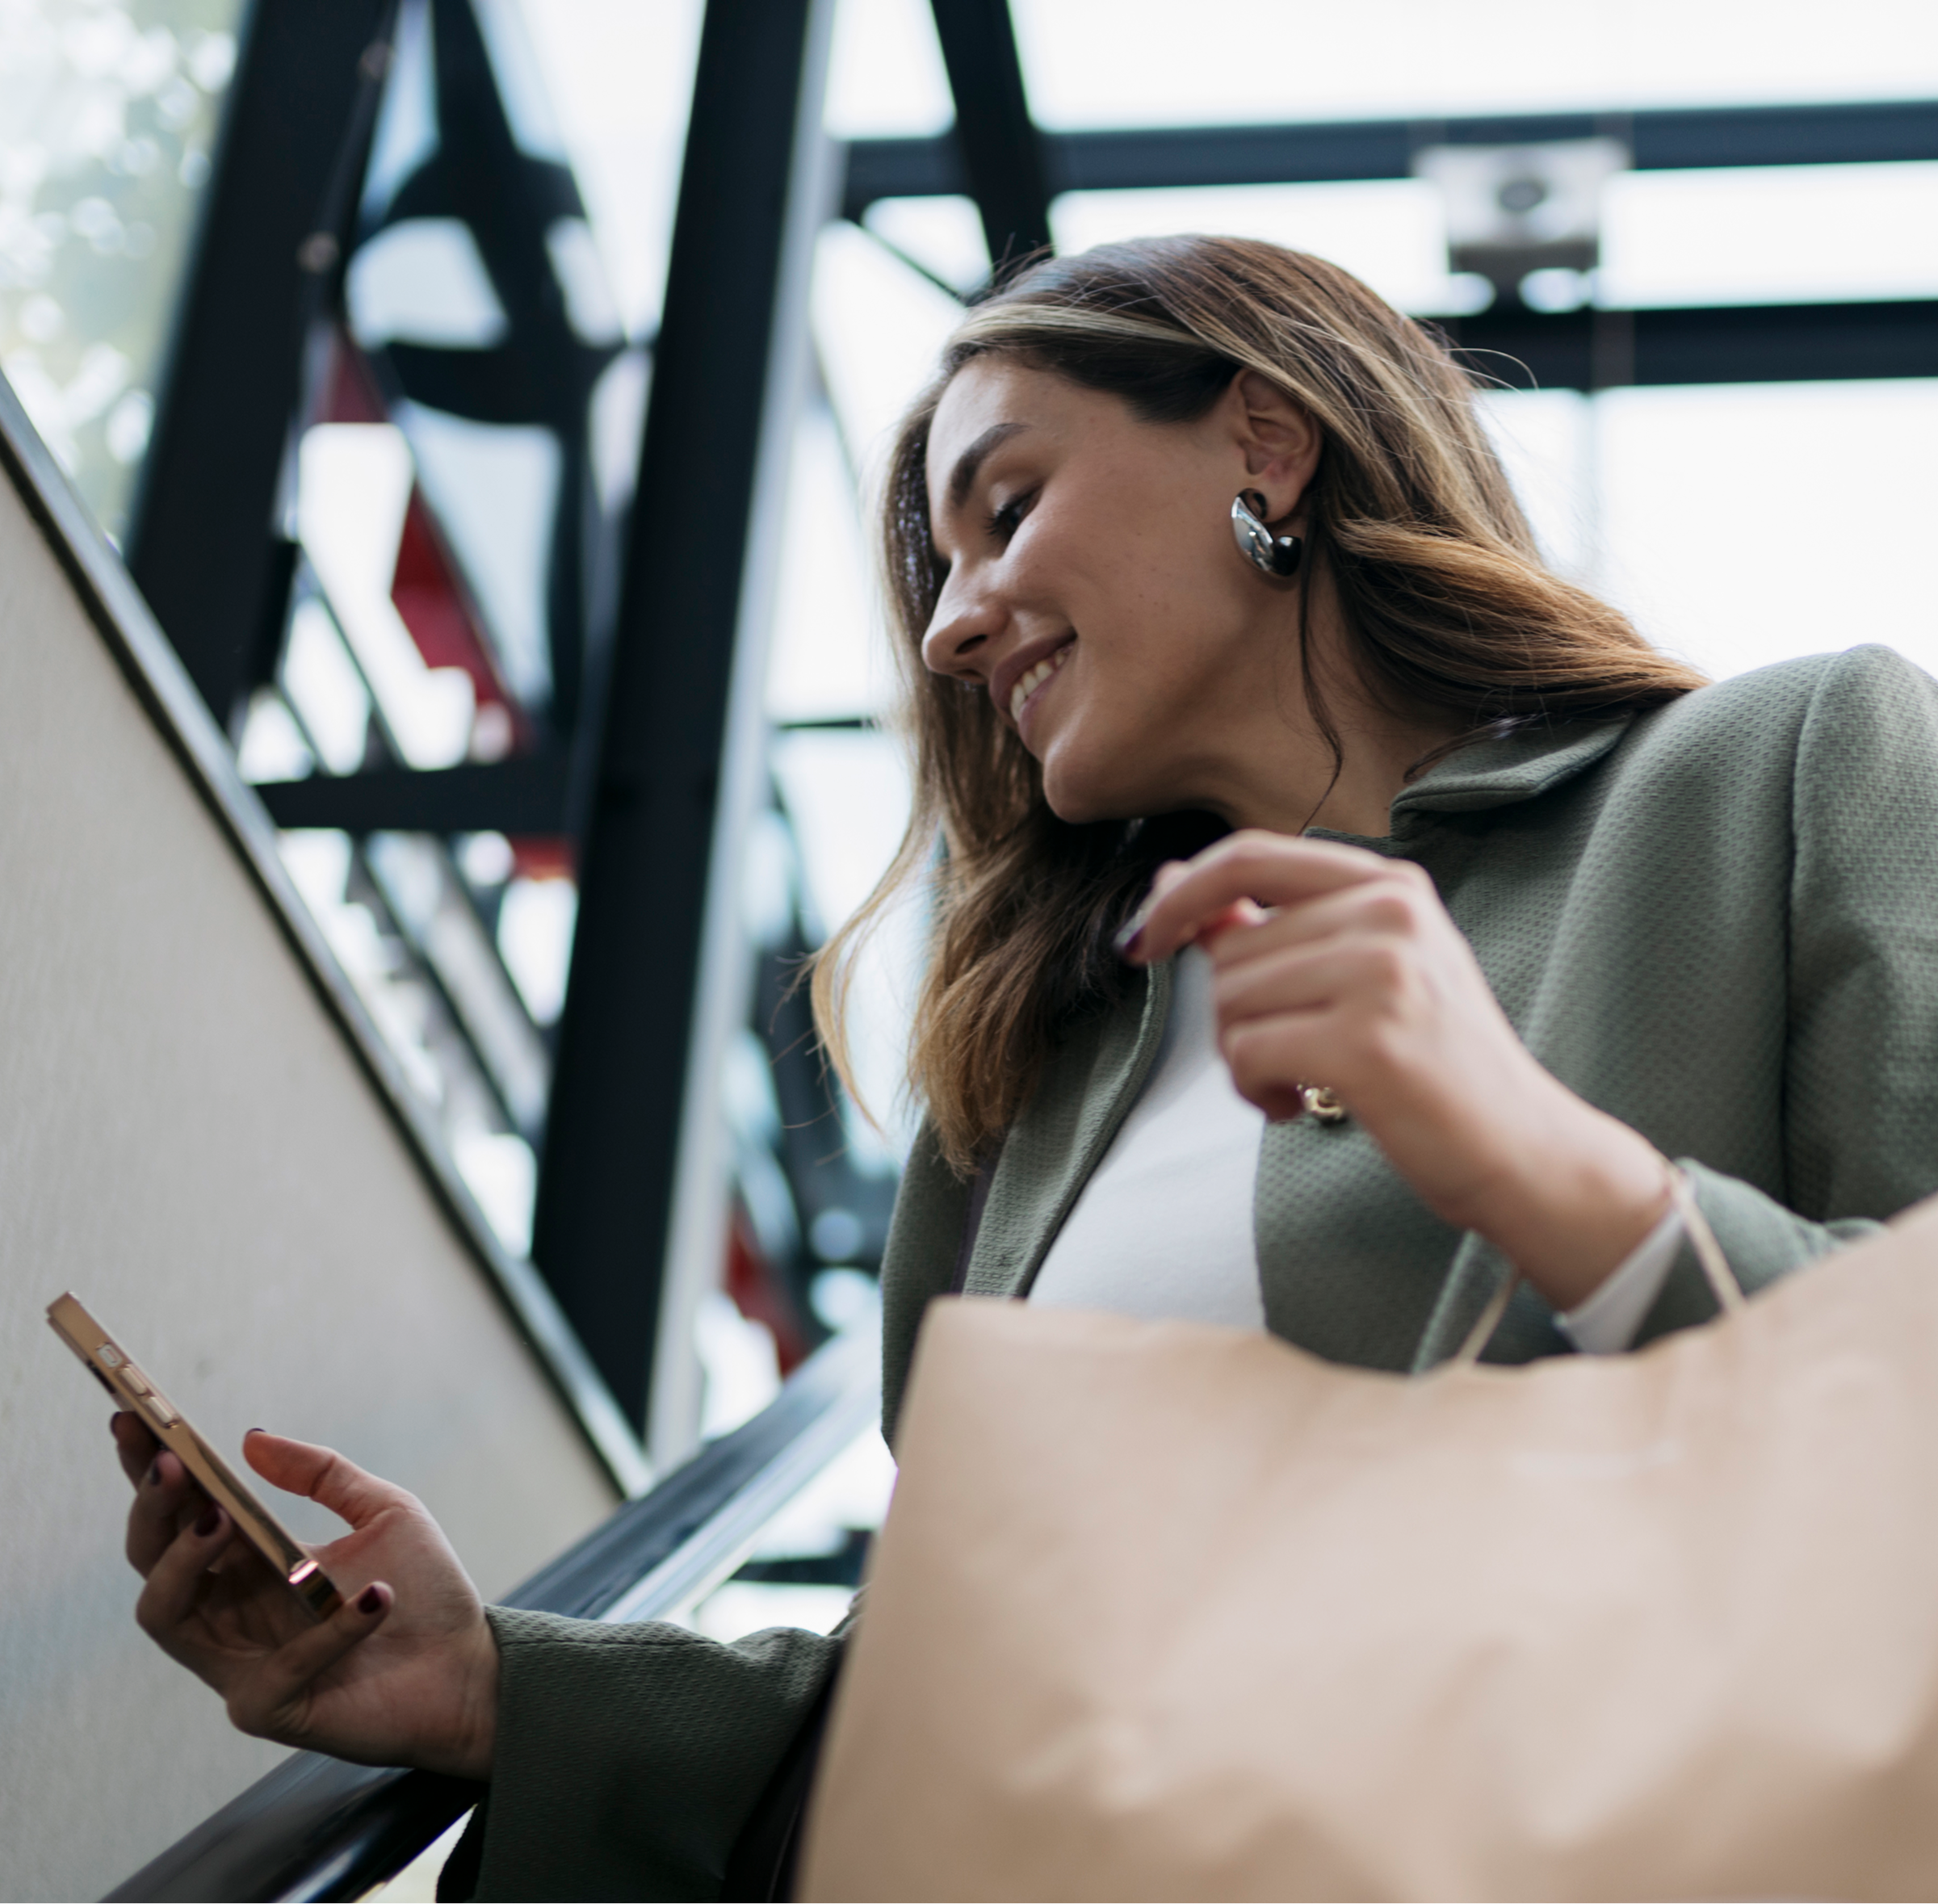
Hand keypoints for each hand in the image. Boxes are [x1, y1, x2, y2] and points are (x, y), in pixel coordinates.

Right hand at [113, 1412, 497, 1778]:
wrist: (467, 1669)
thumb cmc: (423, 1591)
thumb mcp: (383, 1511)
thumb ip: (321, 1474)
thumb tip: (250, 1438)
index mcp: (247, 1561)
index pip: (178, 1514)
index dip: (146, 1470)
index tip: (130, 1416)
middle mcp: (228, 1612)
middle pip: (150, 1562)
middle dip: (152, 1509)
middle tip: (170, 1464)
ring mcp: (240, 1664)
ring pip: (166, 1615)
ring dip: (187, 1561)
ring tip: (222, 1518)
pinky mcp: (270, 1708)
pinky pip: (277, 1669)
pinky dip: (325, 1631)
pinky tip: (375, 1598)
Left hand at [1121, 831, 1669, 1308]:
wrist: (1523, 1149)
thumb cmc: (1434, 1065)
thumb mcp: (1365, 972)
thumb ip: (1276, 926)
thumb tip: (1172, 886)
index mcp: (1390, 885)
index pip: (1248, 856)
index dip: (1181, 896)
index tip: (1146, 940)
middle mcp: (1389, 915)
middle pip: (1230, 950)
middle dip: (1230, 1014)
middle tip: (1282, 1056)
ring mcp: (1381, 975)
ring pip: (1229, 1003)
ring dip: (1243, 1059)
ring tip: (1300, 1081)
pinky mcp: (1366, 1043)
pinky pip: (1246, 1053)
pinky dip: (1254, 1091)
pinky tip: (1297, 1104)